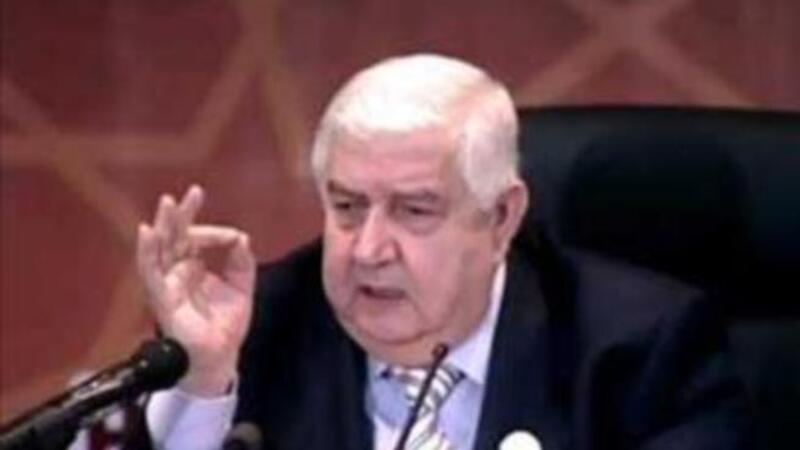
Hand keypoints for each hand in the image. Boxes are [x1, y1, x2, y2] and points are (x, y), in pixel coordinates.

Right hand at [136, 185, 254, 395]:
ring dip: (163, 225)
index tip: (234, 238)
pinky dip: (147, 251)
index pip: (197, 238)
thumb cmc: (224, 326)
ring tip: (167, 202)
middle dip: (182, 213)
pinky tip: (147, 232)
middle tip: (193, 192)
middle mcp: (176, 271)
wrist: (219, 359)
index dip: (215, 233)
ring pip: (160, 248)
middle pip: (175, 236)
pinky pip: (151, 271)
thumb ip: (242, 263)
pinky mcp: (161, 297)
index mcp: (193, 266)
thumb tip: (242, 237)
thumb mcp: (242, 288)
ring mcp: (167, 283)